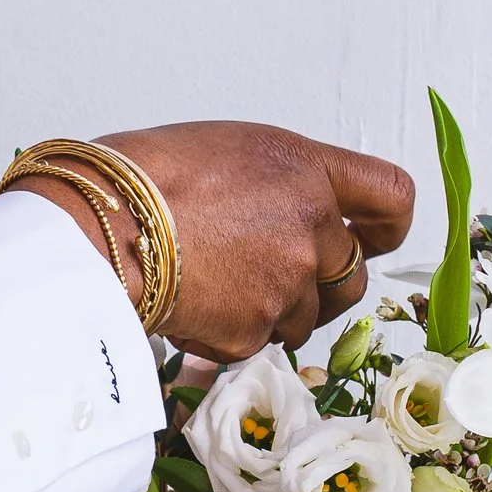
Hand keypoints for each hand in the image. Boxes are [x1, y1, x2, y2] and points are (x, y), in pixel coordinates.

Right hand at [14, 121, 414, 359]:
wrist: (99, 226)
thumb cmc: (146, 175)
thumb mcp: (232, 149)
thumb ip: (284, 183)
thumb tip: (294, 212)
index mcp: (307, 171)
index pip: (393, 197)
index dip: (386, 225)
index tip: (373, 235)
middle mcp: (310, 228)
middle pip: (353, 274)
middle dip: (322, 282)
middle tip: (272, 272)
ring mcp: (286, 285)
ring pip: (306, 317)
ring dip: (276, 309)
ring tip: (219, 284)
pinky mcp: (253, 331)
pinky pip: (258, 341)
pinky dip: (232, 332)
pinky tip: (194, 303)